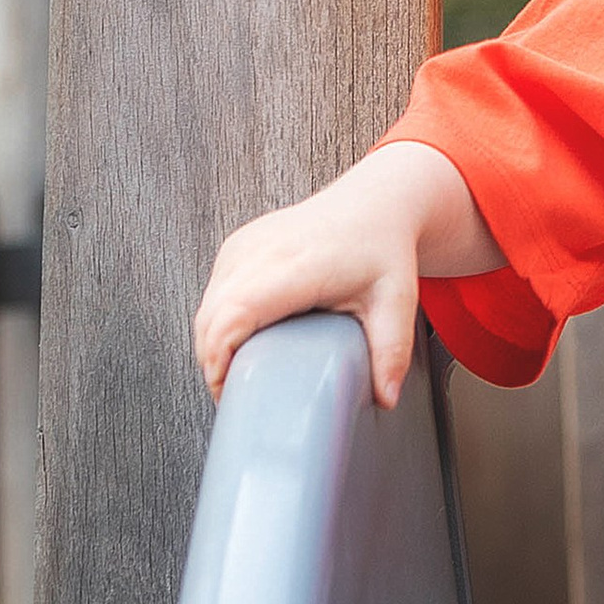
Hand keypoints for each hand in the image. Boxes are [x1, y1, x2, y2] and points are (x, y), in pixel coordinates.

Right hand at [191, 140, 497, 411]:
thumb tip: (386, 399)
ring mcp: (244, 245)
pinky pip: (212, 292)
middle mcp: (261, 250)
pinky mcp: (237, 245)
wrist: (373, 204)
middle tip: (237, 396)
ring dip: (212, 345)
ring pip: (206, 307)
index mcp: (297, 265)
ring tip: (237, 375)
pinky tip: (237, 344)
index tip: (229, 392)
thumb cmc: (382, 249)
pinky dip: (216, 322)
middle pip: (211, 317)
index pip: (235, 312)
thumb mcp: (396, 301)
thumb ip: (391, 352)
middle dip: (213, 363)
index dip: (220, 356)